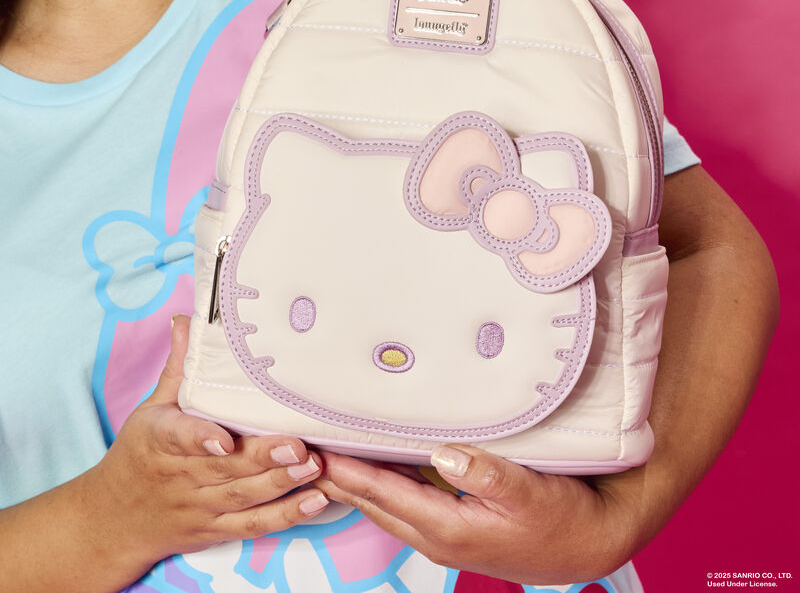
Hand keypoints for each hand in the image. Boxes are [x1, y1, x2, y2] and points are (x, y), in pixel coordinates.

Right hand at [84, 315, 329, 564]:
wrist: (113, 521)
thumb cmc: (140, 454)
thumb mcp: (151, 409)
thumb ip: (179, 368)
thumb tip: (186, 319)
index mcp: (161, 442)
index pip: (179, 439)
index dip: (202, 439)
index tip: (224, 438)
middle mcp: (182, 477)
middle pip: (225, 468)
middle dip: (263, 457)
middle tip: (298, 444)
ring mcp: (201, 505)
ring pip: (243, 496)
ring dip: (281, 483)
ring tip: (314, 465)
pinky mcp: (217, 529)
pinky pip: (253, 525)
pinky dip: (287, 515)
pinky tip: (317, 500)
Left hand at [315, 445, 635, 584]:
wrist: (589, 542)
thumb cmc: (562, 517)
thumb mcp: (529, 491)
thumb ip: (484, 473)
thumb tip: (443, 455)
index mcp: (449, 527)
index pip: (383, 493)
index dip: (347, 471)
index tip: (316, 452)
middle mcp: (438, 537)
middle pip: (375, 503)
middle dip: (339, 480)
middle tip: (308, 452)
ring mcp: (445, 536)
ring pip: (387, 508)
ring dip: (358, 485)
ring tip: (332, 460)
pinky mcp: (456, 529)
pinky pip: (405, 507)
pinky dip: (383, 489)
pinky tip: (380, 472)